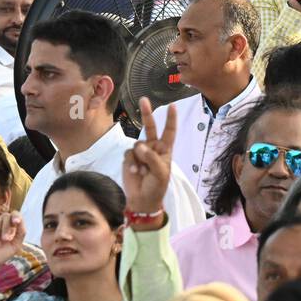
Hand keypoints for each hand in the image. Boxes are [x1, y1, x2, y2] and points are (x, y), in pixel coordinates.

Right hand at [0, 212, 25, 271]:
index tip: (17, 222)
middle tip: (6, 239)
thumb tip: (21, 219)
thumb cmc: (2, 254)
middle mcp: (0, 223)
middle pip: (6, 216)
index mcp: (10, 226)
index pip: (15, 214)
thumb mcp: (15, 245)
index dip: (16, 216)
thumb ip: (21, 233)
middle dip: (7, 228)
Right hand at [122, 98, 174, 222]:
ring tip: (143, 172)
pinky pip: (128, 154)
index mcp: (165, 150)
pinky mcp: (129, 159)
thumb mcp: (160, 173)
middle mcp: (153, 148)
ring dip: (139, 158)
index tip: (172, 105)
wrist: (142, 200)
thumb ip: (152, 158)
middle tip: (143, 99)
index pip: (169, 131)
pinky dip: (131, 163)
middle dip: (147, 113)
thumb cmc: (157, 186)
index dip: (171, 119)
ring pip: (137, 145)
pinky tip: (135, 173)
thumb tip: (140, 147)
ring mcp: (141, 153)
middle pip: (150, 127)